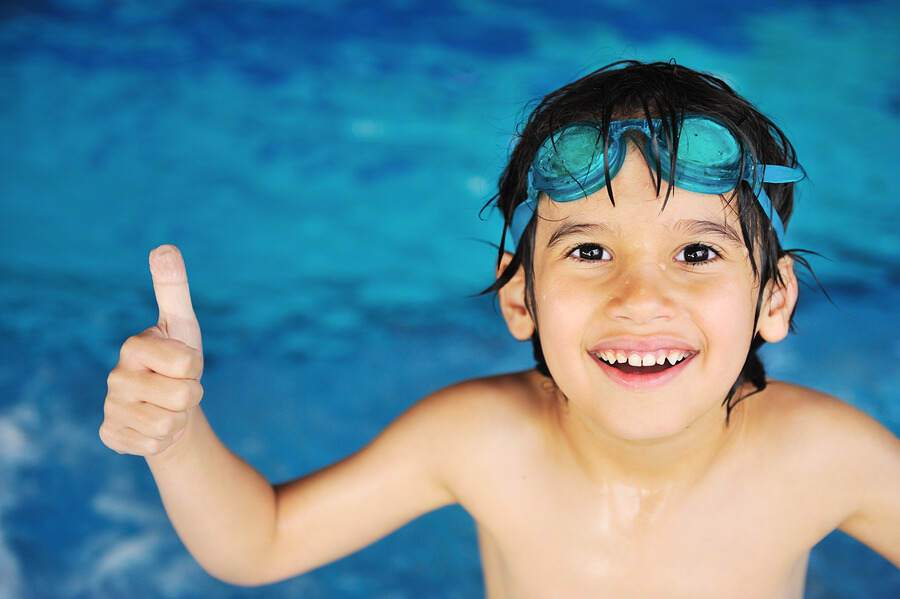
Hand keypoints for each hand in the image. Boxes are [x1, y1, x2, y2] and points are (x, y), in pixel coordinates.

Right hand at [100, 245, 204, 455]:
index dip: (195, 367)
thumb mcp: (184, 325)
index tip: (184, 364)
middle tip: (179, 389)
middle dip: (191, 395)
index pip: (187, 362)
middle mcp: (115, 377)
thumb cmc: (179, 362)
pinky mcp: (111, 435)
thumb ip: (174, 287)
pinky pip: (154, 445)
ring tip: (167, 407)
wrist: (169, 408)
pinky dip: (163, 440)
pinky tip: (152, 427)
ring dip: (178, 418)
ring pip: (169, 424)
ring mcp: (110, 408)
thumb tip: (164, 247)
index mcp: (134, 346)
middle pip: (183, 395)